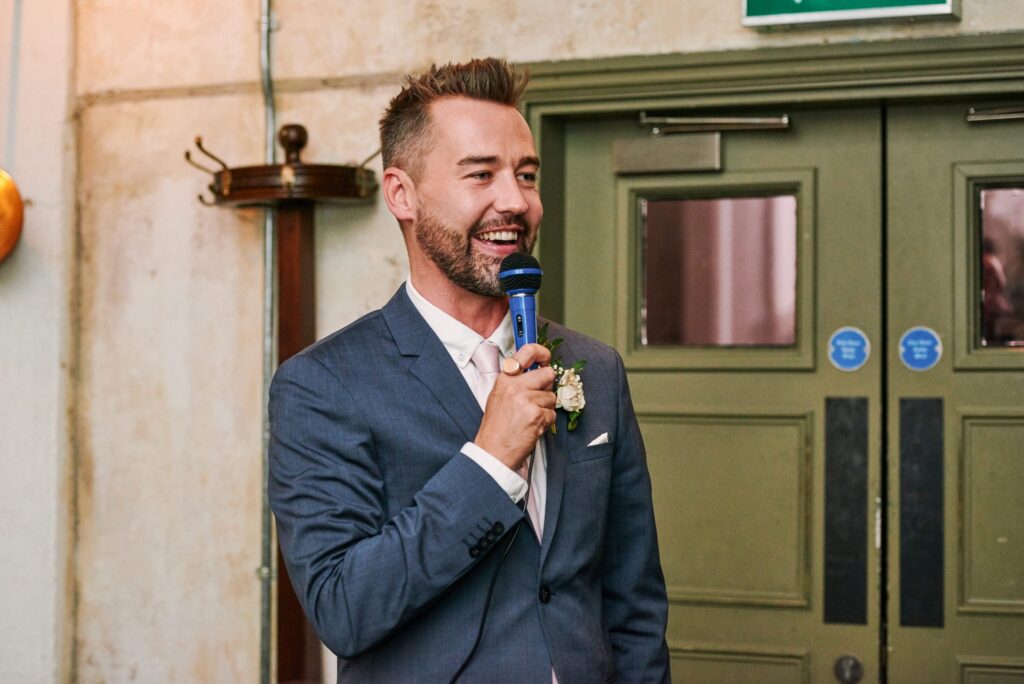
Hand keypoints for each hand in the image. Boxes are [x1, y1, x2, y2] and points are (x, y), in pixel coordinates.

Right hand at [474, 343, 555, 471]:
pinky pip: (552, 413)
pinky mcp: (536, 415)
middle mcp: (515, 386)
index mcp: (505, 379)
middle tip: (536, 399)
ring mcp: (526, 400)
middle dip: (547, 387)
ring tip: (529, 418)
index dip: (541, 352)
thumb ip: (516, 381)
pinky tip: (531, 427)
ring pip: (552, 396)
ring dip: (545, 408)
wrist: (493, 451)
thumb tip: (538, 371)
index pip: (526, 352)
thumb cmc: (497, 427)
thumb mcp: (499, 396)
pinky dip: (545, 422)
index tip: (546, 357)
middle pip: (547, 374)